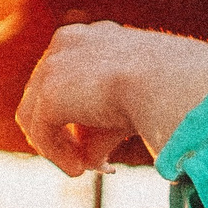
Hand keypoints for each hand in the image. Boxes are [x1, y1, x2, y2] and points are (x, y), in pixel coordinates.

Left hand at [16, 22, 207, 176]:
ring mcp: (54, 66)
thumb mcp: (133, 106)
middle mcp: (67, 44)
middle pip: (47, 93)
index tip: (89, 139)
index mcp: (91, 37)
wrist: (170, 80)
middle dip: (61, 130)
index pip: (67, 75)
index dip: (73, 111)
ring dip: (55, 146)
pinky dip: (56, 154)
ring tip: (80, 169)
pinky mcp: (49, 93)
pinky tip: (79, 171)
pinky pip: (41, 132)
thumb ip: (102, 128)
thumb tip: (89, 161)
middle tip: (82, 160)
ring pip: (37, 114)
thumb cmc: (166, 90)